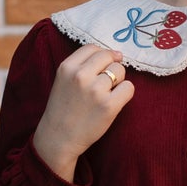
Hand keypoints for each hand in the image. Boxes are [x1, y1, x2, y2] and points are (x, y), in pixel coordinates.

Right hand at [32, 42, 133, 180]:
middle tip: (105, 83)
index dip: (102, 56)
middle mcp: (80, 76)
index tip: (103, 66)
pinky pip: (128, 88)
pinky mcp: (109, 106)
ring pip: (120, 71)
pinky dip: (125, 94)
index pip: (93, 48)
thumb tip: (117, 54)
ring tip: (106, 94)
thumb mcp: (63, 79)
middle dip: (112, 66)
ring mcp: (95, 91)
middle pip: (109, 56)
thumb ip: (83, 65)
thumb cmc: (63, 108)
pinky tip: (114, 101)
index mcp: (67, 67)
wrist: (58, 137)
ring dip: (118, 81)